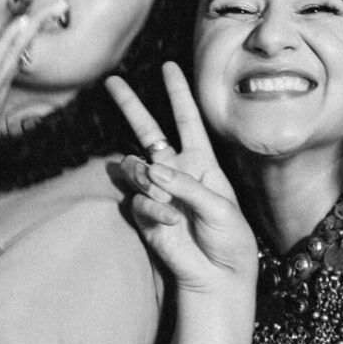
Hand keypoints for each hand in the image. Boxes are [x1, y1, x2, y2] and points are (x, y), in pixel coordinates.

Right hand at [107, 62, 257, 296]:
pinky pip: (138, 200)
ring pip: (135, 166)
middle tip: (112, 81)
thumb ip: (186, 185)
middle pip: (149, 130)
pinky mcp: (143, 215)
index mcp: (202, 163)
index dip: (178, 93)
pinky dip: (153, 209)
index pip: (188, 120)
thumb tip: (151, 171)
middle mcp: (176, 172)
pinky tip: (169, 223)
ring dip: (147, 178)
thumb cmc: (230, 242)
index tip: (169, 66)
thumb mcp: (221, 207)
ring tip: (166, 201)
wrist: (217, 278)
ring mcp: (157, 192)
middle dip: (131, 105)